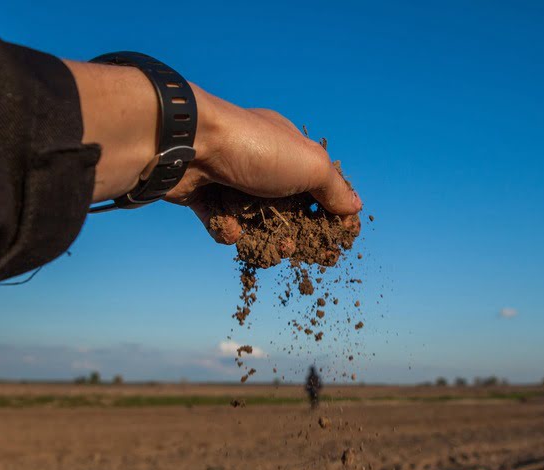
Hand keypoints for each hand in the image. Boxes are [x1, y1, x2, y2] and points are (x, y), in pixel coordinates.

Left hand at [66, 61, 360, 243]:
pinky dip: (227, 229)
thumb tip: (356, 207)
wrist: (187, 145)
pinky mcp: (201, 196)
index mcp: (289, 148)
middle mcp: (260, 162)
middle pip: (286, 208)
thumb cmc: (255, 148)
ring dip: (264, 238)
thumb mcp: (310, 165)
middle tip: (298, 251)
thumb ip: (334, 189)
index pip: (317, 185)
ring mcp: (229, 180)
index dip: (329, 214)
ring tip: (271, 247)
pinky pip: (221, 223)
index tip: (337, 241)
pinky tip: (229, 226)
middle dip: (296, 234)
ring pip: (254, 221)